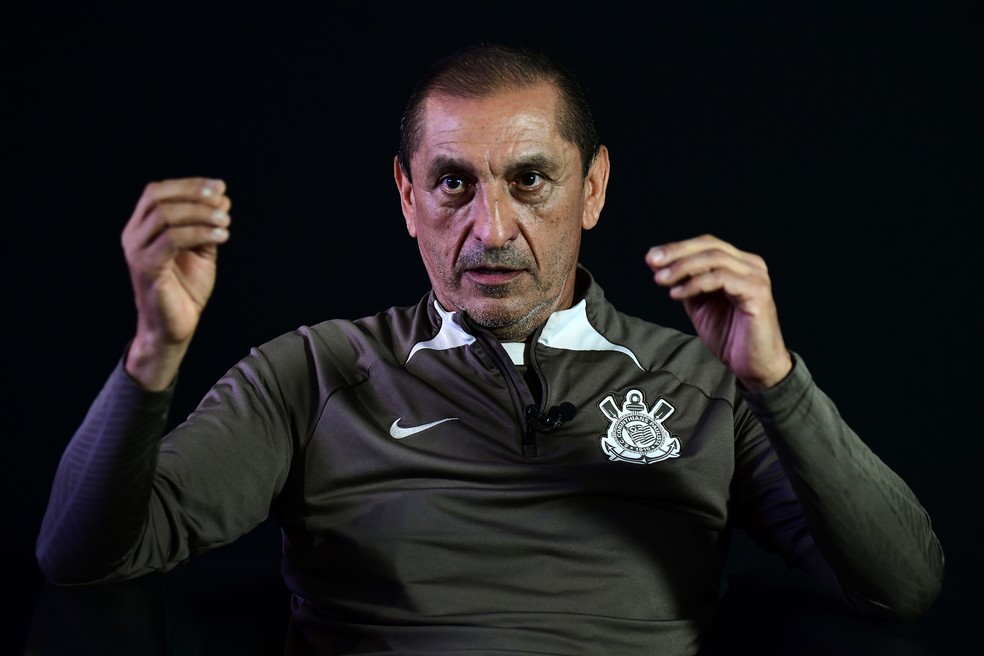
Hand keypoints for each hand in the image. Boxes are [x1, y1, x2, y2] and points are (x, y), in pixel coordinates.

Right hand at [121, 177, 231, 389]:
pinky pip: (172, 240)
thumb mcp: (201, 251)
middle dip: (194, 194)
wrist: (176, 327)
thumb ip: (207, 226)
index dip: (188, 184)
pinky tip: (221, 237)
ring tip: (225, 222)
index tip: (219, 186)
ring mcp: (137, 252)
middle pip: (158, 198)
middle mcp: (134, 236)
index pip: (157, 191)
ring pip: (165, 216)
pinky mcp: (146, 268)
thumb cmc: (186, 289)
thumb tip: (223, 199)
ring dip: (200, 214)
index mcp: (142, 228)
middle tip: (223, 202)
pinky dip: (200, 233)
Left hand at [646, 234, 791, 390]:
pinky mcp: (757, 293)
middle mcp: (751, 266)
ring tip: (661, 280)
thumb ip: (684, 284)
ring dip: (683, 267)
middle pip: (710, 246)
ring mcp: (756, 278)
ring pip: (715, 259)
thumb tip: (659, 265)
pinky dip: (696, 283)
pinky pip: (722, 279)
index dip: (677, 248)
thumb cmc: (731, 336)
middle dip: (677, 252)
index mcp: (739, 264)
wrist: (754, 366)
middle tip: (653, 262)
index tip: (651, 257)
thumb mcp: (700, 305)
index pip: (706, 244)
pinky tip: (678, 294)